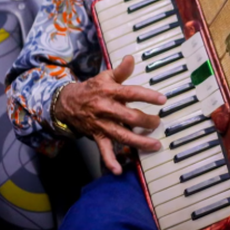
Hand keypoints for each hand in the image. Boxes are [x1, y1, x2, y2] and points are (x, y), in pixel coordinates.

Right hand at [55, 55, 164, 174]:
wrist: (67, 103)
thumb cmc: (92, 89)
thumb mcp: (105, 76)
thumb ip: (121, 70)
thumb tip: (131, 58)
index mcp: (110, 92)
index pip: (131, 93)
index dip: (147, 96)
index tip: (162, 100)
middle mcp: (106, 109)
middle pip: (129, 117)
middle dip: (146, 121)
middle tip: (158, 122)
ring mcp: (102, 124)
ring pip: (122, 135)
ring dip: (139, 142)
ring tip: (155, 145)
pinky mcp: (97, 136)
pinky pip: (103, 151)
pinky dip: (110, 162)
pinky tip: (119, 170)